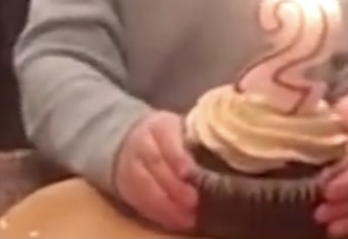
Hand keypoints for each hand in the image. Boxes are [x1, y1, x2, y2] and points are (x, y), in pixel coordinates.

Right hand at [114, 111, 197, 231]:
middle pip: (155, 163)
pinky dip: (158, 213)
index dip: (177, 156)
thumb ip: (198, 143)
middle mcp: (141, 142)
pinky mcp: (124, 184)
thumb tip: (222, 157)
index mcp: (160, 126)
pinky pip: (139, 200)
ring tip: (188, 218)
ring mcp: (129, 164)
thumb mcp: (184, 131)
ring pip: (144, 185)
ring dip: (167, 205)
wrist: (133, 138)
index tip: (190, 173)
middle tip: (195, 203)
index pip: (166, 138)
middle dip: (175, 186)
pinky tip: (175, 222)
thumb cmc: (172, 138)